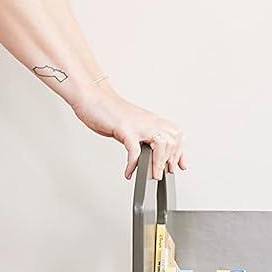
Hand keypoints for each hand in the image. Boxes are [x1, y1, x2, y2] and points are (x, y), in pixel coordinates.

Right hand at [71, 83, 186, 179]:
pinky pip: (134, 149)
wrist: (91, 96)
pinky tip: (129, 171)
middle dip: (170, 160)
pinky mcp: (124, 128)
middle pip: (172, 139)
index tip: (179, 166)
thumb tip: (149, 153)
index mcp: (152, 120)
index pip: (176, 134)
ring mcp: (137, 124)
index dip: (180, 152)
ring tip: (151, 175)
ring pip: (160, 144)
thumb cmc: (108, 111)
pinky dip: (133, 163)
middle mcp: (148, 121)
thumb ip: (142, 136)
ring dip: (157, 163)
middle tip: (161, 173)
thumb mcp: (133, 124)